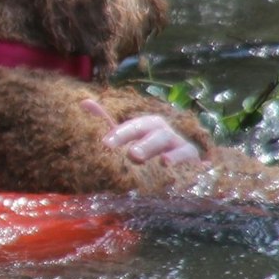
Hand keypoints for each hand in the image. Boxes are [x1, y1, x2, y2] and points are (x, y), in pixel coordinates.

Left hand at [82, 99, 203, 166]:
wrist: (176, 177)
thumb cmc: (147, 158)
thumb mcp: (127, 143)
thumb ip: (108, 125)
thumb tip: (85, 101)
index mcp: (147, 127)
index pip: (134, 125)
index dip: (121, 133)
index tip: (106, 144)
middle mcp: (163, 132)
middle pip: (154, 129)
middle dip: (143, 141)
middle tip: (132, 155)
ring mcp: (179, 144)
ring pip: (170, 141)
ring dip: (161, 150)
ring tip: (154, 161)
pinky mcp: (193, 160)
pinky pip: (188, 156)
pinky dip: (179, 159)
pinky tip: (169, 165)